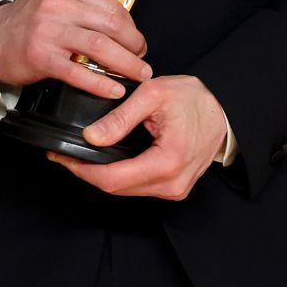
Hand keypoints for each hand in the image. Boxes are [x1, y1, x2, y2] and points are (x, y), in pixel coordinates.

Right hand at [0, 0, 152, 99]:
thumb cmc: (32, 19)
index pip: (111, 4)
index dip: (131, 25)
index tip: (137, 39)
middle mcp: (56, 3)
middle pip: (110, 25)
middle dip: (134, 45)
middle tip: (142, 58)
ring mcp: (47, 30)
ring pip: (100, 47)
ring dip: (125, 64)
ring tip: (137, 74)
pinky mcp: (41, 57)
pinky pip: (79, 72)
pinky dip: (101, 84)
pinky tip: (114, 90)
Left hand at [46, 75, 225, 200]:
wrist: (224, 109)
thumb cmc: (194, 99)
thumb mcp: (153, 95)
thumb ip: (120, 118)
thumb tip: (91, 136)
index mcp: (167, 162)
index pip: (113, 179)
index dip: (82, 170)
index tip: (62, 156)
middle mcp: (172, 184)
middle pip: (116, 188)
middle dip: (87, 172)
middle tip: (65, 154)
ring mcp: (174, 189)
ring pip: (126, 191)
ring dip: (101, 175)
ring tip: (81, 155)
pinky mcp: (174, 188)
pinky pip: (138, 188)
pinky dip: (119, 176)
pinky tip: (106, 160)